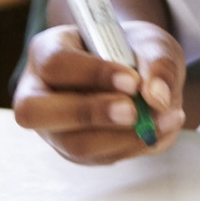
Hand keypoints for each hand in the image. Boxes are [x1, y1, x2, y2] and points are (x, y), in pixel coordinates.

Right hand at [13, 22, 186, 164]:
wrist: (138, 72)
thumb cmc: (135, 50)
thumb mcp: (152, 43)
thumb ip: (157, 63)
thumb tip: (157, 97)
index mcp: (46, 51)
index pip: (55, 63)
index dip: (92, 74)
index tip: (133, 80)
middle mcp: (38, 92)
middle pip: (35, 112)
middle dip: (88, 114)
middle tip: (133, 111)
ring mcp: (53, 127)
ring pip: (73, 144)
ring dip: (124, 137)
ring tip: (165, 119)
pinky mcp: (76, 151)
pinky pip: (101, 157)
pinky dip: (137, 145)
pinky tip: (162, 128)